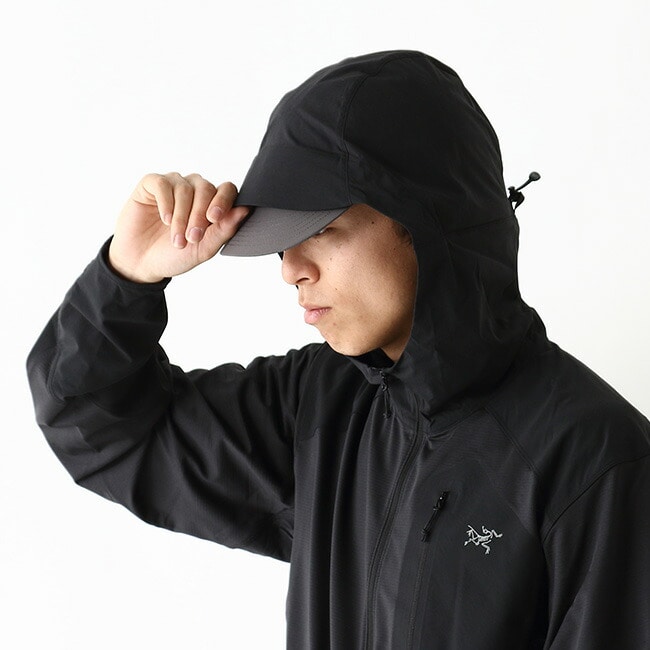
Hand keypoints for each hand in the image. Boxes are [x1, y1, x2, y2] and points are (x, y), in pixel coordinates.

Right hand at [108, 173, 248, 282]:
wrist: (143, 262)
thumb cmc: (175, 255)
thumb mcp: (204, 248)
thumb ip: (224, 230)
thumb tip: (245, 210)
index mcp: (212, 203)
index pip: (227, 190)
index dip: (223, 201)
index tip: (214, 219)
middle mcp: (195, 190)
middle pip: (206, 188)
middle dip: (199, 215)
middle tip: (192, 237)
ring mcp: (173, 184)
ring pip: (185, 188)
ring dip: (182, 216)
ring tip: (176, 239)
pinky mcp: (151, 184)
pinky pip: (162, 184)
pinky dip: (166, 203)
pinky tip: (165, 220)